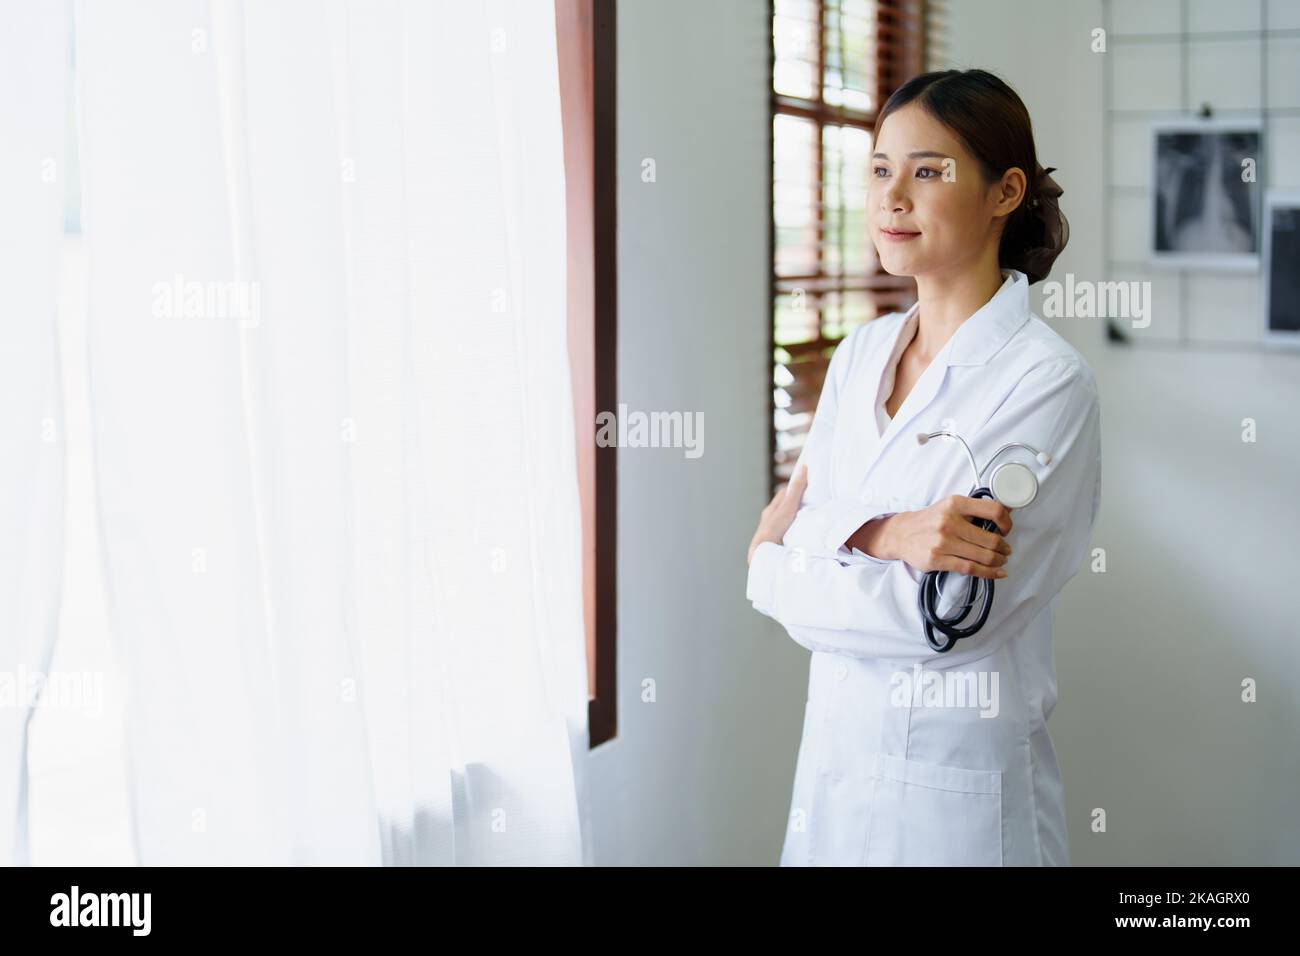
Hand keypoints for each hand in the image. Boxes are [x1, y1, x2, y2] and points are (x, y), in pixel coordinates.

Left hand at [747, 465, 807, 565]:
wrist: (763, 554)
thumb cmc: (774, 529)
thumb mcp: (788, 508)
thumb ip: (796, 490)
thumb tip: (803, 467)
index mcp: (771, 510)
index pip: (783, 495)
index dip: (794, 489)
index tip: (806, 486)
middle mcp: (769, 521)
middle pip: (783, 509)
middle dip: (794, 506)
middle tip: (810, 503)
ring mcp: (771, 534)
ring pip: (783, 524)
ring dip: (793, 522)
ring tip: (806, 521)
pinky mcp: (774, 546)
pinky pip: (784, 536)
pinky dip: (791, 534)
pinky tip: (798, 538)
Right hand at [869, 494, 1012, 579]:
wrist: (901, 534)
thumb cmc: (930, 520)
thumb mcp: (951, 506)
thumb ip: (976, 508)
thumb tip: (1008, 508)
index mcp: (956, 504)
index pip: (993, 510)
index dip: (1007, 522)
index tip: (1007, 530)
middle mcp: (950, 521)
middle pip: (991, 539)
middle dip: (1004, 548)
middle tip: (1005, 551)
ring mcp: (943, 542)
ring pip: (984, 556)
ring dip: (998, 561)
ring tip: (1000, 561)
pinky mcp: (938, 559)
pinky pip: (971, 569)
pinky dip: (989, 573)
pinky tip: (997, 573)